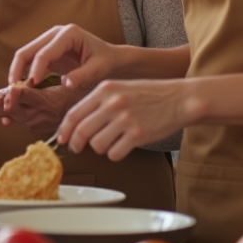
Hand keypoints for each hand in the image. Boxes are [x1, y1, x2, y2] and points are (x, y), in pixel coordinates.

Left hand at [0, 83, 85, 136]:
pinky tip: (1, 114)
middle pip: (15, 108)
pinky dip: (10, 116)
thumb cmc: (73, 93)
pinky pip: (21, 121)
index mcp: (47, 101)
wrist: (85, 111)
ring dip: (1, 110)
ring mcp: (39, 123)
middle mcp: (42, 115)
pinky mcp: (38, 128)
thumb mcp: (56, 84)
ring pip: (15, 116)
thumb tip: (13, 88)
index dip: (8, 94)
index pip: (24, 95)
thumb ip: (33, 87)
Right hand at [6, 24, 117, 97]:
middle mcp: (54, 34)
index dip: (36, 69)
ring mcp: (48, 42)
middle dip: (17, 69)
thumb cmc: (107, 61)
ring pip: (24, 56)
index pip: (45, 52)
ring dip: (16, 72)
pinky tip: (21, 89)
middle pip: (27, 50)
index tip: (31, 85)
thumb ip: (83, 75)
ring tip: (13, 92)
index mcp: (68, 34)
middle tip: (13, 90)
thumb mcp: (99, 68)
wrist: (110, 58)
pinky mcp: (46, 52)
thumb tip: (65, 83)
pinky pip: (29, 62)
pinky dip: (23, 75)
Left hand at [54, 78, 189, 160]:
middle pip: (82, 131)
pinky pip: (114, 154)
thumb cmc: (149, 95)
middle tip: (77, 148)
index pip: (74, 113)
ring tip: (110, 142)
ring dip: (99, 148)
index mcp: (105, 89)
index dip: (64, 130)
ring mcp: (126, 119)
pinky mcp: (138, 135)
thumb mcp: (119, 88)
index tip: (62, 139)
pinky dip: (115, 154)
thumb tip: (75, 124)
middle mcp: (113, 103)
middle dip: (76, 144)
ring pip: (97, 145)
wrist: (179, 99)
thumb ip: (98, 102)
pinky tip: (123, 146)